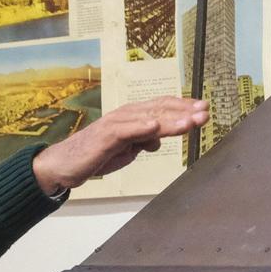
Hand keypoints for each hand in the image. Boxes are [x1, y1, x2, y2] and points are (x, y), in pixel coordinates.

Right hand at [31, 96, 208, 195]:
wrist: (65, 164)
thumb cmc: (96, 154)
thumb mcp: (127, 149)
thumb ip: (143, 140)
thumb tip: (158, 137)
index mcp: (133, 117)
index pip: (163, 107)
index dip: (184, 107)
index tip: (204, 109)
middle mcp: (126, 115)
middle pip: (160, 109)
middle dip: (184, 112)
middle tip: (205, 113)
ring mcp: (115, 124)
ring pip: (147, 118)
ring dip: (170, 120)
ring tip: (190, 122)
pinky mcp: (105, 137)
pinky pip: (125, 130)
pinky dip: (140, 128)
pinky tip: (154, 128)